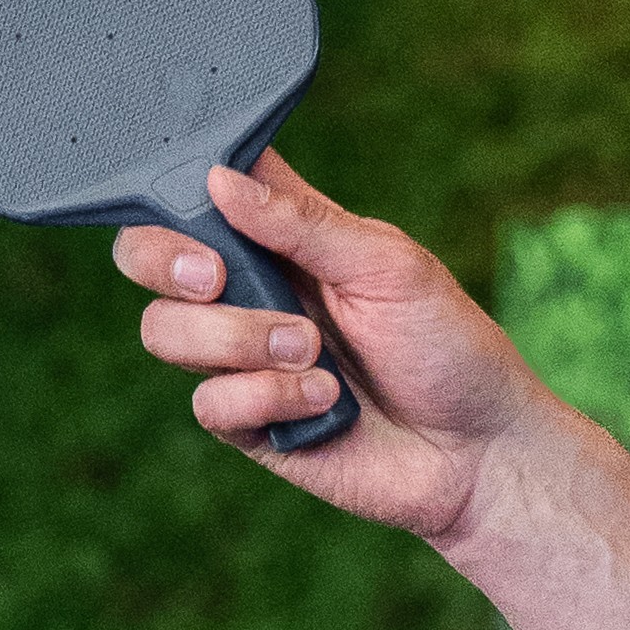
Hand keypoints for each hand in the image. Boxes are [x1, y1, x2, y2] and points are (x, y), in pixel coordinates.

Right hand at [118, 147, 538, 535]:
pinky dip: (264, 397)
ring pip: (165, 331)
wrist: (481, 451)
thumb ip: (304, 223)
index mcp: (284, 240)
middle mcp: (253, 293)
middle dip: (166, 263)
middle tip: (217, 278)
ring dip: (237, 339)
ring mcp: (244, 359)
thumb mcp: (390, 267)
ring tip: (314, 353)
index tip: (197, 198)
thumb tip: (218, 179)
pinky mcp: (250, 422)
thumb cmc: (449, 348)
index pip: (198, 194)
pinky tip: (324, 402)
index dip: (176, 191)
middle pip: (148, 260)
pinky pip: (208, 402)